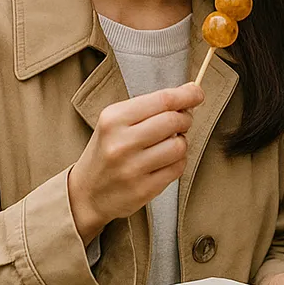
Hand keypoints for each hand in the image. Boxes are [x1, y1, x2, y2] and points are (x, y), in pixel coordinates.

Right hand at [67, 83, 203, 244]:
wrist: (86, 193)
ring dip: (181, 142)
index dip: (187, 95)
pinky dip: (178, 162)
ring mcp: (132, 168)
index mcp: (113, 119)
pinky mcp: (143, 189)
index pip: (162, 100)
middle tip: (180, 122)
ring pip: (179, 146)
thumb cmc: (106, 151)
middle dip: (185, 119)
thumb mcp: (116, 122)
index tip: (197, 93)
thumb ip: (150, 106)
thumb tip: (190, 91)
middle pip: (174, 121)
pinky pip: (178, 168)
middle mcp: (121, 143)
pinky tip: (164, 161)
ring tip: (168, 144)